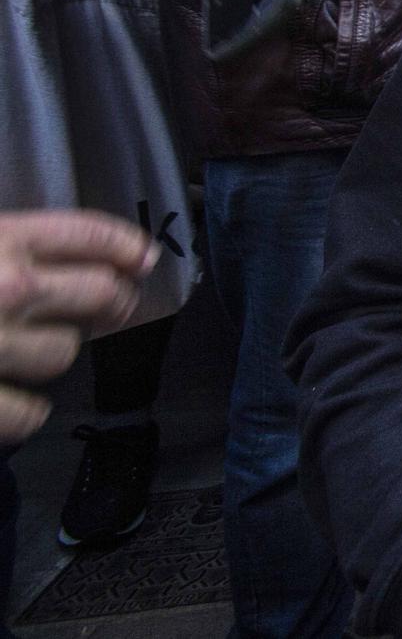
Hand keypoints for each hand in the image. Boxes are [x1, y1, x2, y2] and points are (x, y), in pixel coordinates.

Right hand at [0, 211, 157, 441]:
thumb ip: (6, 243)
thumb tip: (45, 257)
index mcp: (0, 237)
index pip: (86, 232)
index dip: (123, 246)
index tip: (141, 258)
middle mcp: (8, 287)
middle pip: (100, 292)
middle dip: (111, 300)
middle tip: (110, 306)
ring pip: (65, 352)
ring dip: (53, 351)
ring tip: (24, 349)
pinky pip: (28, 415)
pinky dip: (24, 414)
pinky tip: (14, 402)